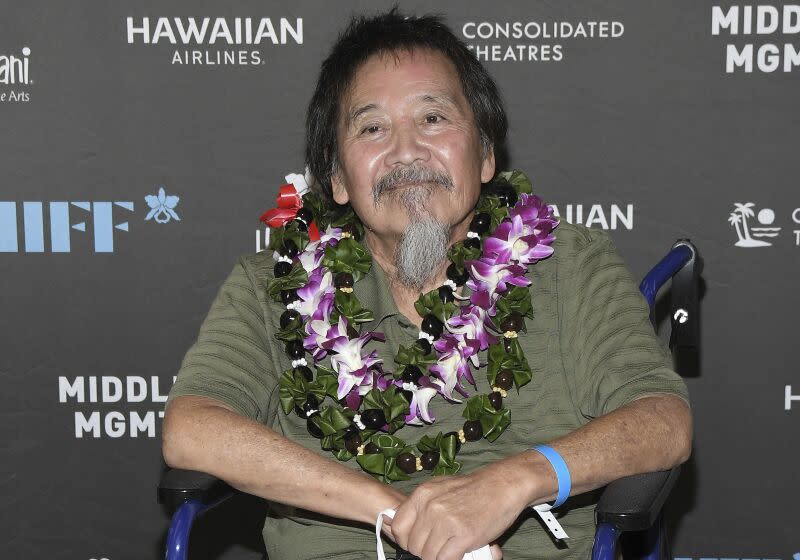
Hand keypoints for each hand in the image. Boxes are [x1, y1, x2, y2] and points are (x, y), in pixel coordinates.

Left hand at [390, 463, 530, 559]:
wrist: (502, 486)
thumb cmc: (471, 489)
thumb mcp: (438, 489)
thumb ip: (417, 506)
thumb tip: (387, 520)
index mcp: (422, 495)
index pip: (398, 527)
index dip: (407, 540)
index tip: (419, 542)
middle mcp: (430, 507)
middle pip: (413, 545)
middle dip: (424, 551)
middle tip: (440, 546)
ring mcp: (446, 521)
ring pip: (428, 556)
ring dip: (439, 557)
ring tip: (451, 548)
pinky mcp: (463, 535)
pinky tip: (460, 552)